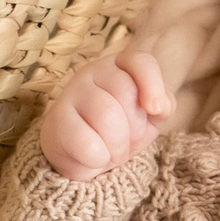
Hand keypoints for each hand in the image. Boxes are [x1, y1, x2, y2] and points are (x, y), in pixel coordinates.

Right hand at [39, 50, 170, 178]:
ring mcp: (72, 93)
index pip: (140, 61)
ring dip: (118, 145)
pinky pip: (88, 144)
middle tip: (126, 141)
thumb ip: (162, 105)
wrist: (82, 157)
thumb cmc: (119, 131)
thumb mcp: (148, 118)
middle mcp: (93, 72)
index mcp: (118, 67)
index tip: (155, 110)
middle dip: (135, 126)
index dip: (152, 85)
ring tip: (113, 153)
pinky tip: (95, 158)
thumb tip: (159, 106)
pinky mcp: (57, 121)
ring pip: (107, 116)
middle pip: (125, 91)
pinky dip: (99, 159)